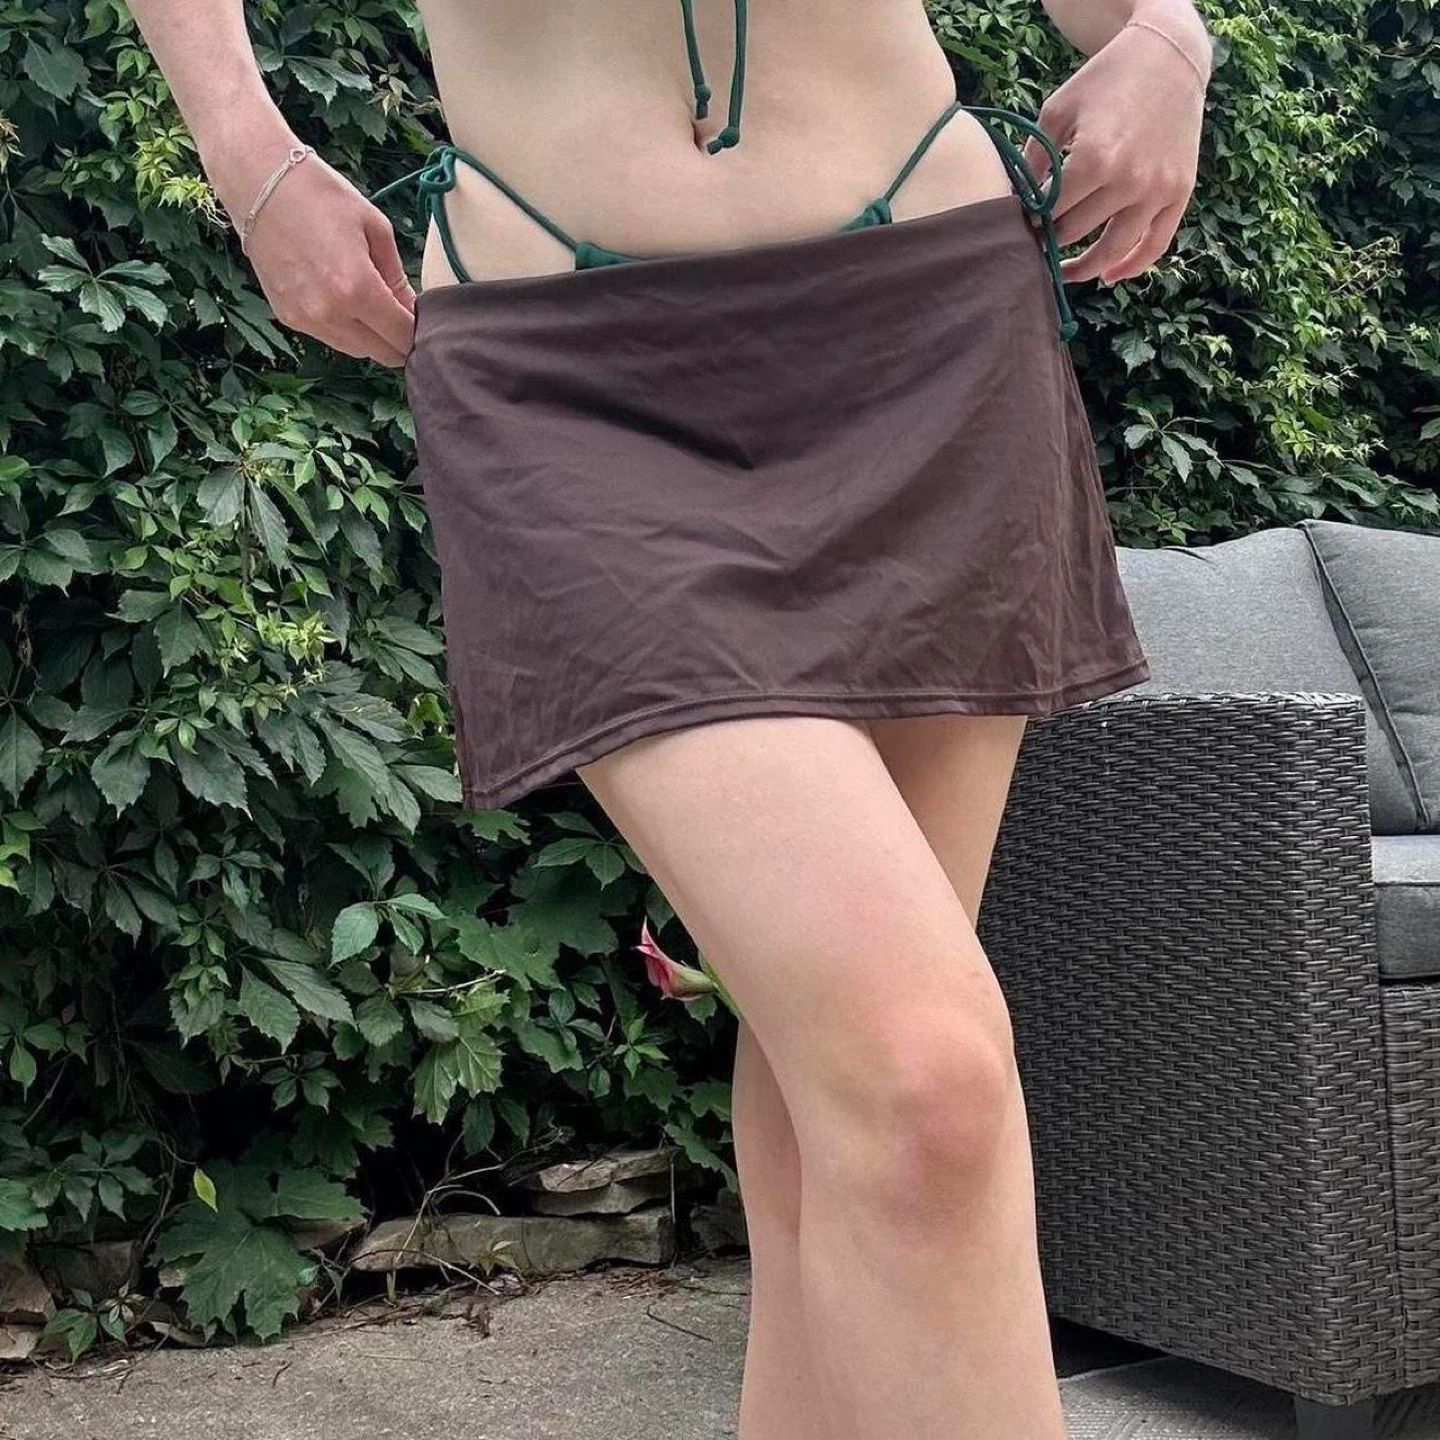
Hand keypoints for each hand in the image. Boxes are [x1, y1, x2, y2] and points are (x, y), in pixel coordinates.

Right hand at [213, 137, 415, 365]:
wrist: (260, 184)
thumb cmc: (323, 196)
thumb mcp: (376, 229)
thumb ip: (397, 278)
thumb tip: (411, 311)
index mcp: (358, 289)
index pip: (402, 336)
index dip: (417, 332)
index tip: (421, 319)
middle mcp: (330, 313)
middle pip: (381, 353)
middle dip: (398, 340)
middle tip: (401, 316)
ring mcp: (305, 319)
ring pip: (356, 350)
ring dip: (371, 337)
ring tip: (373, 306)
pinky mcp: (287, 317)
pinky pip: (329, 337)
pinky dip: (345, 329)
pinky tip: (343, 300)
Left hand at [1020, 18, 1206, 285]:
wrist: (1167, 58)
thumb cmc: (1104, 82)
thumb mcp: (1057, 111)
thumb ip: (1034, 161)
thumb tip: (1013, 203)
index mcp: (1094, 159)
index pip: (1050, 211)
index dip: (1030, 221)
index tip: (1017, 226)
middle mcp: (1129, 180)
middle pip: (1076, 232)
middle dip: (1050, 240)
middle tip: (1035, 245)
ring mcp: (1158, 190)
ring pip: (1113, 250)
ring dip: (1084, 268)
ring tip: (1063, 274)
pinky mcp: (1180, 193)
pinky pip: (1156, 245)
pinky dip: (1132, 266)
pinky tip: (1109, 277)